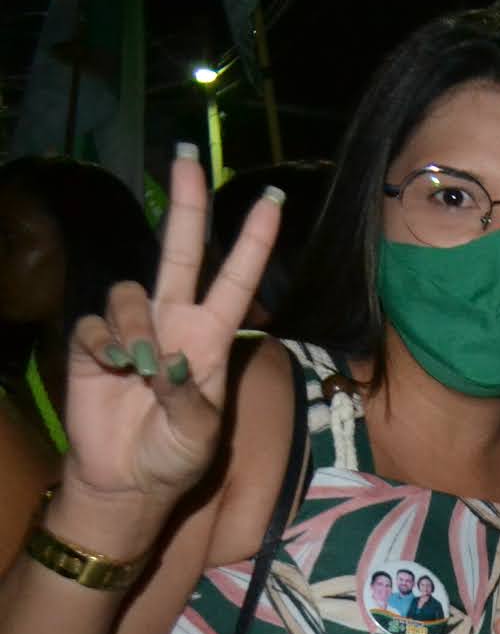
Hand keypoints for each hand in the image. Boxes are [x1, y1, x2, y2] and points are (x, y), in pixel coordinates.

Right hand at [60, 146, 279, 511]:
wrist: (128, 480)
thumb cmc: (175, 457)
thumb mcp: (199, 435)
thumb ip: (188, 399)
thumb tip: (165, 361)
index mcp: (211, 338)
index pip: (236, 278)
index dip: (252, 240)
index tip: (272, 200)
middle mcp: (174, 322)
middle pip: (180, 250)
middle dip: (185, 202)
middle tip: (187, 153)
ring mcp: (133, 329)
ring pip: (131, 291)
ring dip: (135, 326)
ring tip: (139, 369)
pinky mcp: (93, 344)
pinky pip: (97, 325)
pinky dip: (106, 345)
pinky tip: (112, 371)